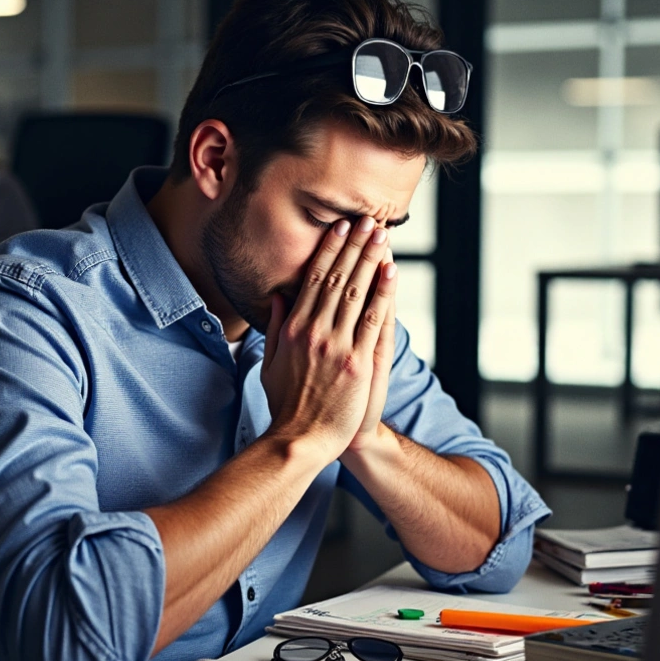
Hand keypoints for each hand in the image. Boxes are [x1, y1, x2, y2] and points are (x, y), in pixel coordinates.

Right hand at [260, 216, 397, 461]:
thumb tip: (277, 295)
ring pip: (355, 292)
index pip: (313, 280)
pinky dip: (382, 293)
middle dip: (353, 246)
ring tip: (381, 235)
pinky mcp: (357, 362)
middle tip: (367, 220)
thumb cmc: (286, 405)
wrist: (301, 440)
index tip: (339, 228)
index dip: (328, 251)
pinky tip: (389, 272)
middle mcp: (314, 332)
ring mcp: (336, 346)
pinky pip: (372, 320)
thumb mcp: (270, 362)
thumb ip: (275, 326)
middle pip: (337, 278)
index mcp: (293, 329)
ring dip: (369, 260)